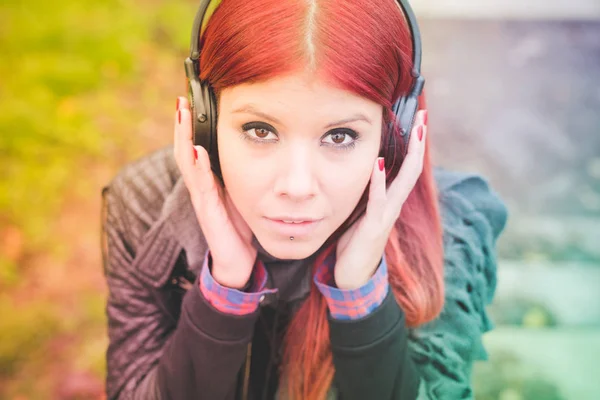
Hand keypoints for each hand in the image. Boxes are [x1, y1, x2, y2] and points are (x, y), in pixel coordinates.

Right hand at [173, 97, 256, 288]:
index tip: (189, 100)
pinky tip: (197, 151)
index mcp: (209, 180)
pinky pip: (201, 187)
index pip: (194, 147)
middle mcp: (201, 187)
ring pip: (188, 163)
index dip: (190, 125)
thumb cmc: (239, 225)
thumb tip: (254, 146)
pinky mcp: (207, 213)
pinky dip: (198, 167)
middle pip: (185, 150)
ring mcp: (202, 199)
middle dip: (182, 125)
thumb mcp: (242, 193)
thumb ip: (242, 173)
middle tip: (181, 100)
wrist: (237, 260)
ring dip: (184, 138)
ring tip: (183, 115)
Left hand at [334, 110, 427, 289]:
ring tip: (416, 131)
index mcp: (390, 200)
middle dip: (418, 143)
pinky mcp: (374, 225)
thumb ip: (368, 194)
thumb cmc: (356, 243)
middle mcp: (393, 205)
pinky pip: (378, 200)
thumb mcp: (363, 213)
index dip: (413, 145)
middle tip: (424, 116)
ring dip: (410, 155)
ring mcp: (386, 215)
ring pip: (403, 181)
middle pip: (412, 169)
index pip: (406, 167)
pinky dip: (379, 181)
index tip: (418, 120)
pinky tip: (379, 163)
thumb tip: (367, 172)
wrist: (353, 276)